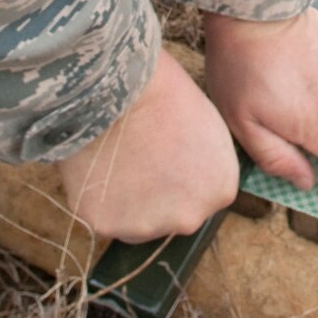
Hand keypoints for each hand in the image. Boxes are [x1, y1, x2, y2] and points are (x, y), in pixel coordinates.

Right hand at [55, 49, 238, 241]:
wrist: (119, 91)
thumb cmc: (165, 94)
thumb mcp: (210, 128)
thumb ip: (207, 165)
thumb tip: (192, 174)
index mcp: (220, 191)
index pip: (204, 195)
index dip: (183, 175)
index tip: (167, 154)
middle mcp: (188, 218)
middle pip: (171, 214)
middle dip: (158, 194)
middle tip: (140, 158)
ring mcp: (146, 226)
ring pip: (135, 221)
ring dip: (127, 201)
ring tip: (117, 160)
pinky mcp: (105, 225)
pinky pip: (102, 215)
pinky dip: (98, 197)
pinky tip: (98, 166)